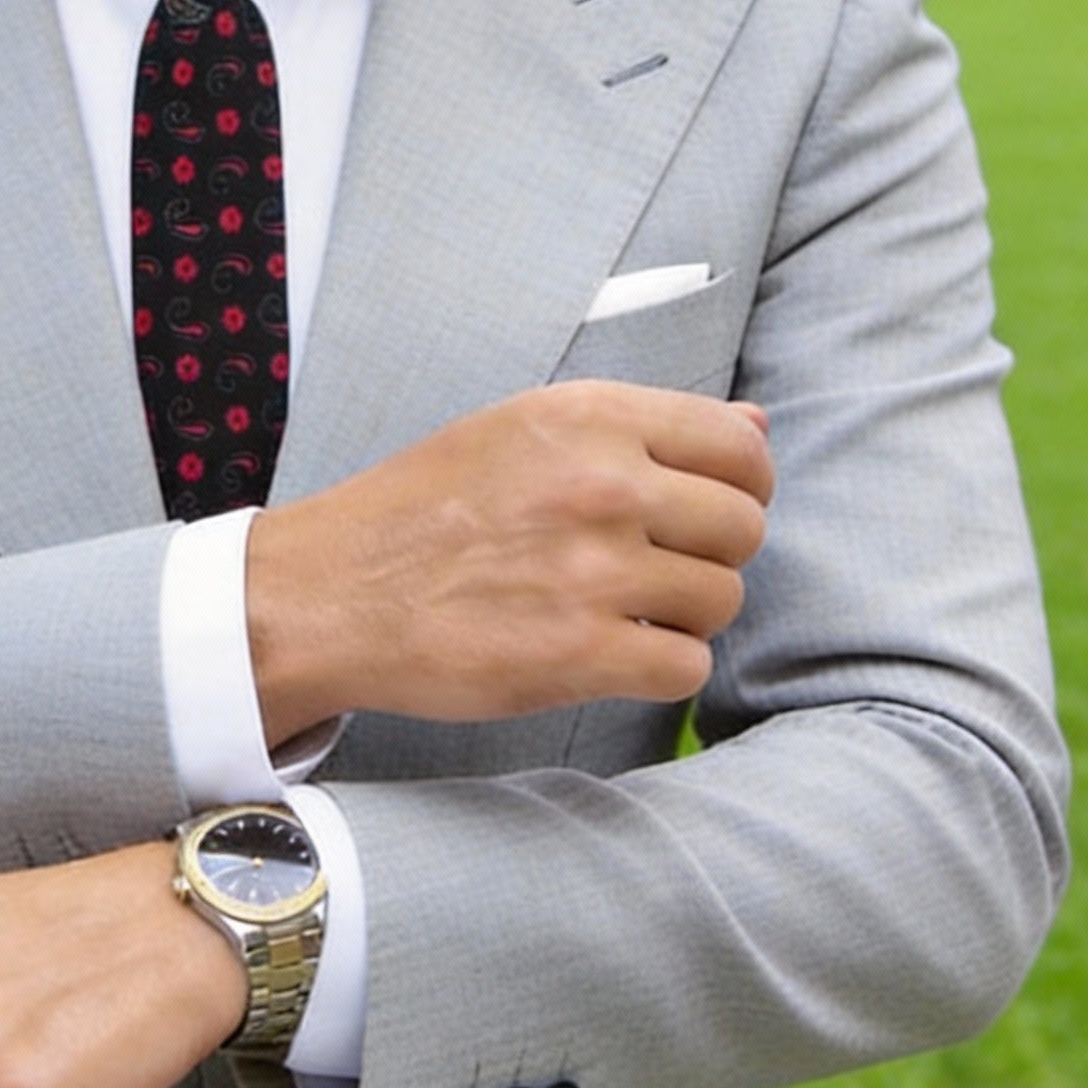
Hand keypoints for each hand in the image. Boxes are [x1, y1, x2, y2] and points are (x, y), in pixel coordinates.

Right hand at [247, 380, 773, 744]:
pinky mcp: (580, 653)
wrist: (329, 593)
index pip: (740, 447)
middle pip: (742, 527)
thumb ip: (638, 428)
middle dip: (710, 555)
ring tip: (622, 613)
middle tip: (653, 571)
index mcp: (588, 418)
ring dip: (685, 616)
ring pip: (722, 599)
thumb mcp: (519, 431)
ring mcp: (594, 570)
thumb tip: (758, 425)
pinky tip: (610, 655)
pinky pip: (686, 666)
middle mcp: (601, 484)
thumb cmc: (418, 511)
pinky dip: (659, 669)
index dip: (740, 487)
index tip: (703, 511)